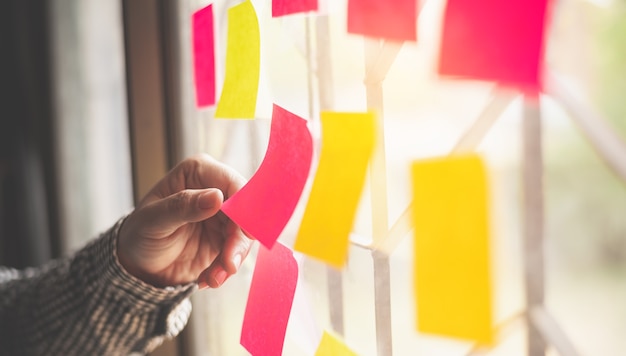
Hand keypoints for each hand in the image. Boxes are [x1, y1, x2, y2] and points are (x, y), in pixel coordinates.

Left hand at [117, 154, 253, 288]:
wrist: (139, 266)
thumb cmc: (139, 234)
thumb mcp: (153, 220)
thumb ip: (182, 206)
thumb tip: (217, 197)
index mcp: (197, 174)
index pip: (231, 183)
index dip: (244, 205)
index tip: (246, 231)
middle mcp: (214, 191)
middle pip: (244, 211)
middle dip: (239, 241)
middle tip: (228, 265)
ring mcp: (222, 216)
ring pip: (244, 235)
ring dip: (232, 259)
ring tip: (214, 278)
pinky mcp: (225, 239)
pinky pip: (237, 253)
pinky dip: (225, 269)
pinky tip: (208, 279)